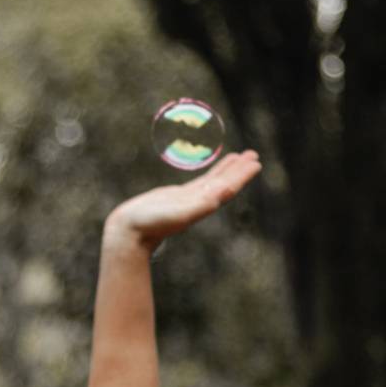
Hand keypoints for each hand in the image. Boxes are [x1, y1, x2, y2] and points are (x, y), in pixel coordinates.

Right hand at [104, 150, 261, 253]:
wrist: (130, 232)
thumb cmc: (150, 224)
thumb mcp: (177, 213)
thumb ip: (201, 205)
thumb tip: (224, 193)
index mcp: (202, 205)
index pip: (227, 187)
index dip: (242, 175)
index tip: (256, 163)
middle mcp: (199, 203)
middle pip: (224, 183)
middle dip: (239, 170)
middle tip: (253, 155)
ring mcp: (189, 199)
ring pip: (213, 181)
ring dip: (227, 170)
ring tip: (239, 157)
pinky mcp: (178, 196)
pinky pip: (199, 182)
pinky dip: (209, 173)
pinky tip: (213, 170)